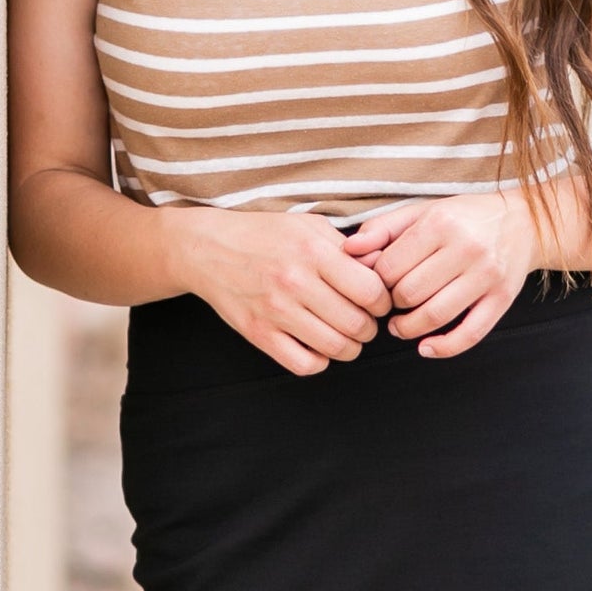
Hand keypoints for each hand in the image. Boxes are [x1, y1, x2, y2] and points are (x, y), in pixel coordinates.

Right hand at [167, 206, 392, 375]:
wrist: (209, 249)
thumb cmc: (265, 235)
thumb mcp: (309, 226)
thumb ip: (347, 248)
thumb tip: (381, 270)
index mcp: (313, 251)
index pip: (371, 290)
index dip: (382, 301)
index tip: (376, 301)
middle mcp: (295, 281)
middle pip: (357, 324)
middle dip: (369, 328)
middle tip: (363, 321)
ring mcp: (276, 311)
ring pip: (335, 348)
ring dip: (350, 348)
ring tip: (345, 336)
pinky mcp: (259, 333)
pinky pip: (304, 364)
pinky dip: (320, 362)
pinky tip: (318, 346)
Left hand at [344, 192, 537, 357]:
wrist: (523, 222)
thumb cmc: (463, 218)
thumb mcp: (422, 212)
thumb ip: (382, 229)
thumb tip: (348, 249)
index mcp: (440, 224)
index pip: (390, 267)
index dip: (375, 282)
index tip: (379, 284)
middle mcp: (466, 248)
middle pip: (408, 294)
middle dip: (391, 304)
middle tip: (391, 303)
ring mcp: (486, 276)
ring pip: (433, 316)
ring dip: (408, 329)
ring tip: (400, 325)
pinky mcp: (502, 299)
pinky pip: (469, 334)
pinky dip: (443, 348)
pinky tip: (426, 347)